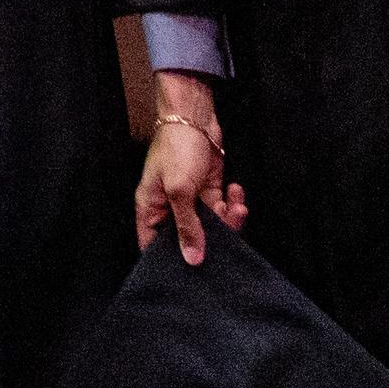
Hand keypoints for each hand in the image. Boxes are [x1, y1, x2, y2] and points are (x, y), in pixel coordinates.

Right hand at [133, 76, 243, 260]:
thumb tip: (193, 259)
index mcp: (152, 209)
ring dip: (228, 219)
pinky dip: (232, 203)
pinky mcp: (208, 189)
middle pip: (189, 238)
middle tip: (227, 234)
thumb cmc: (176, 148)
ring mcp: (190, 199)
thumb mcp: (179, 190)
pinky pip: (222, 208)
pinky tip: (236, 191)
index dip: (170, 260)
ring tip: (236, 205)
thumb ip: (187, 226)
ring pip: (211, 225)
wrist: (194, 115)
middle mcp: (170, 208)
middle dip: (211, 240)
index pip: (154, 245)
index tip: (191, 272)